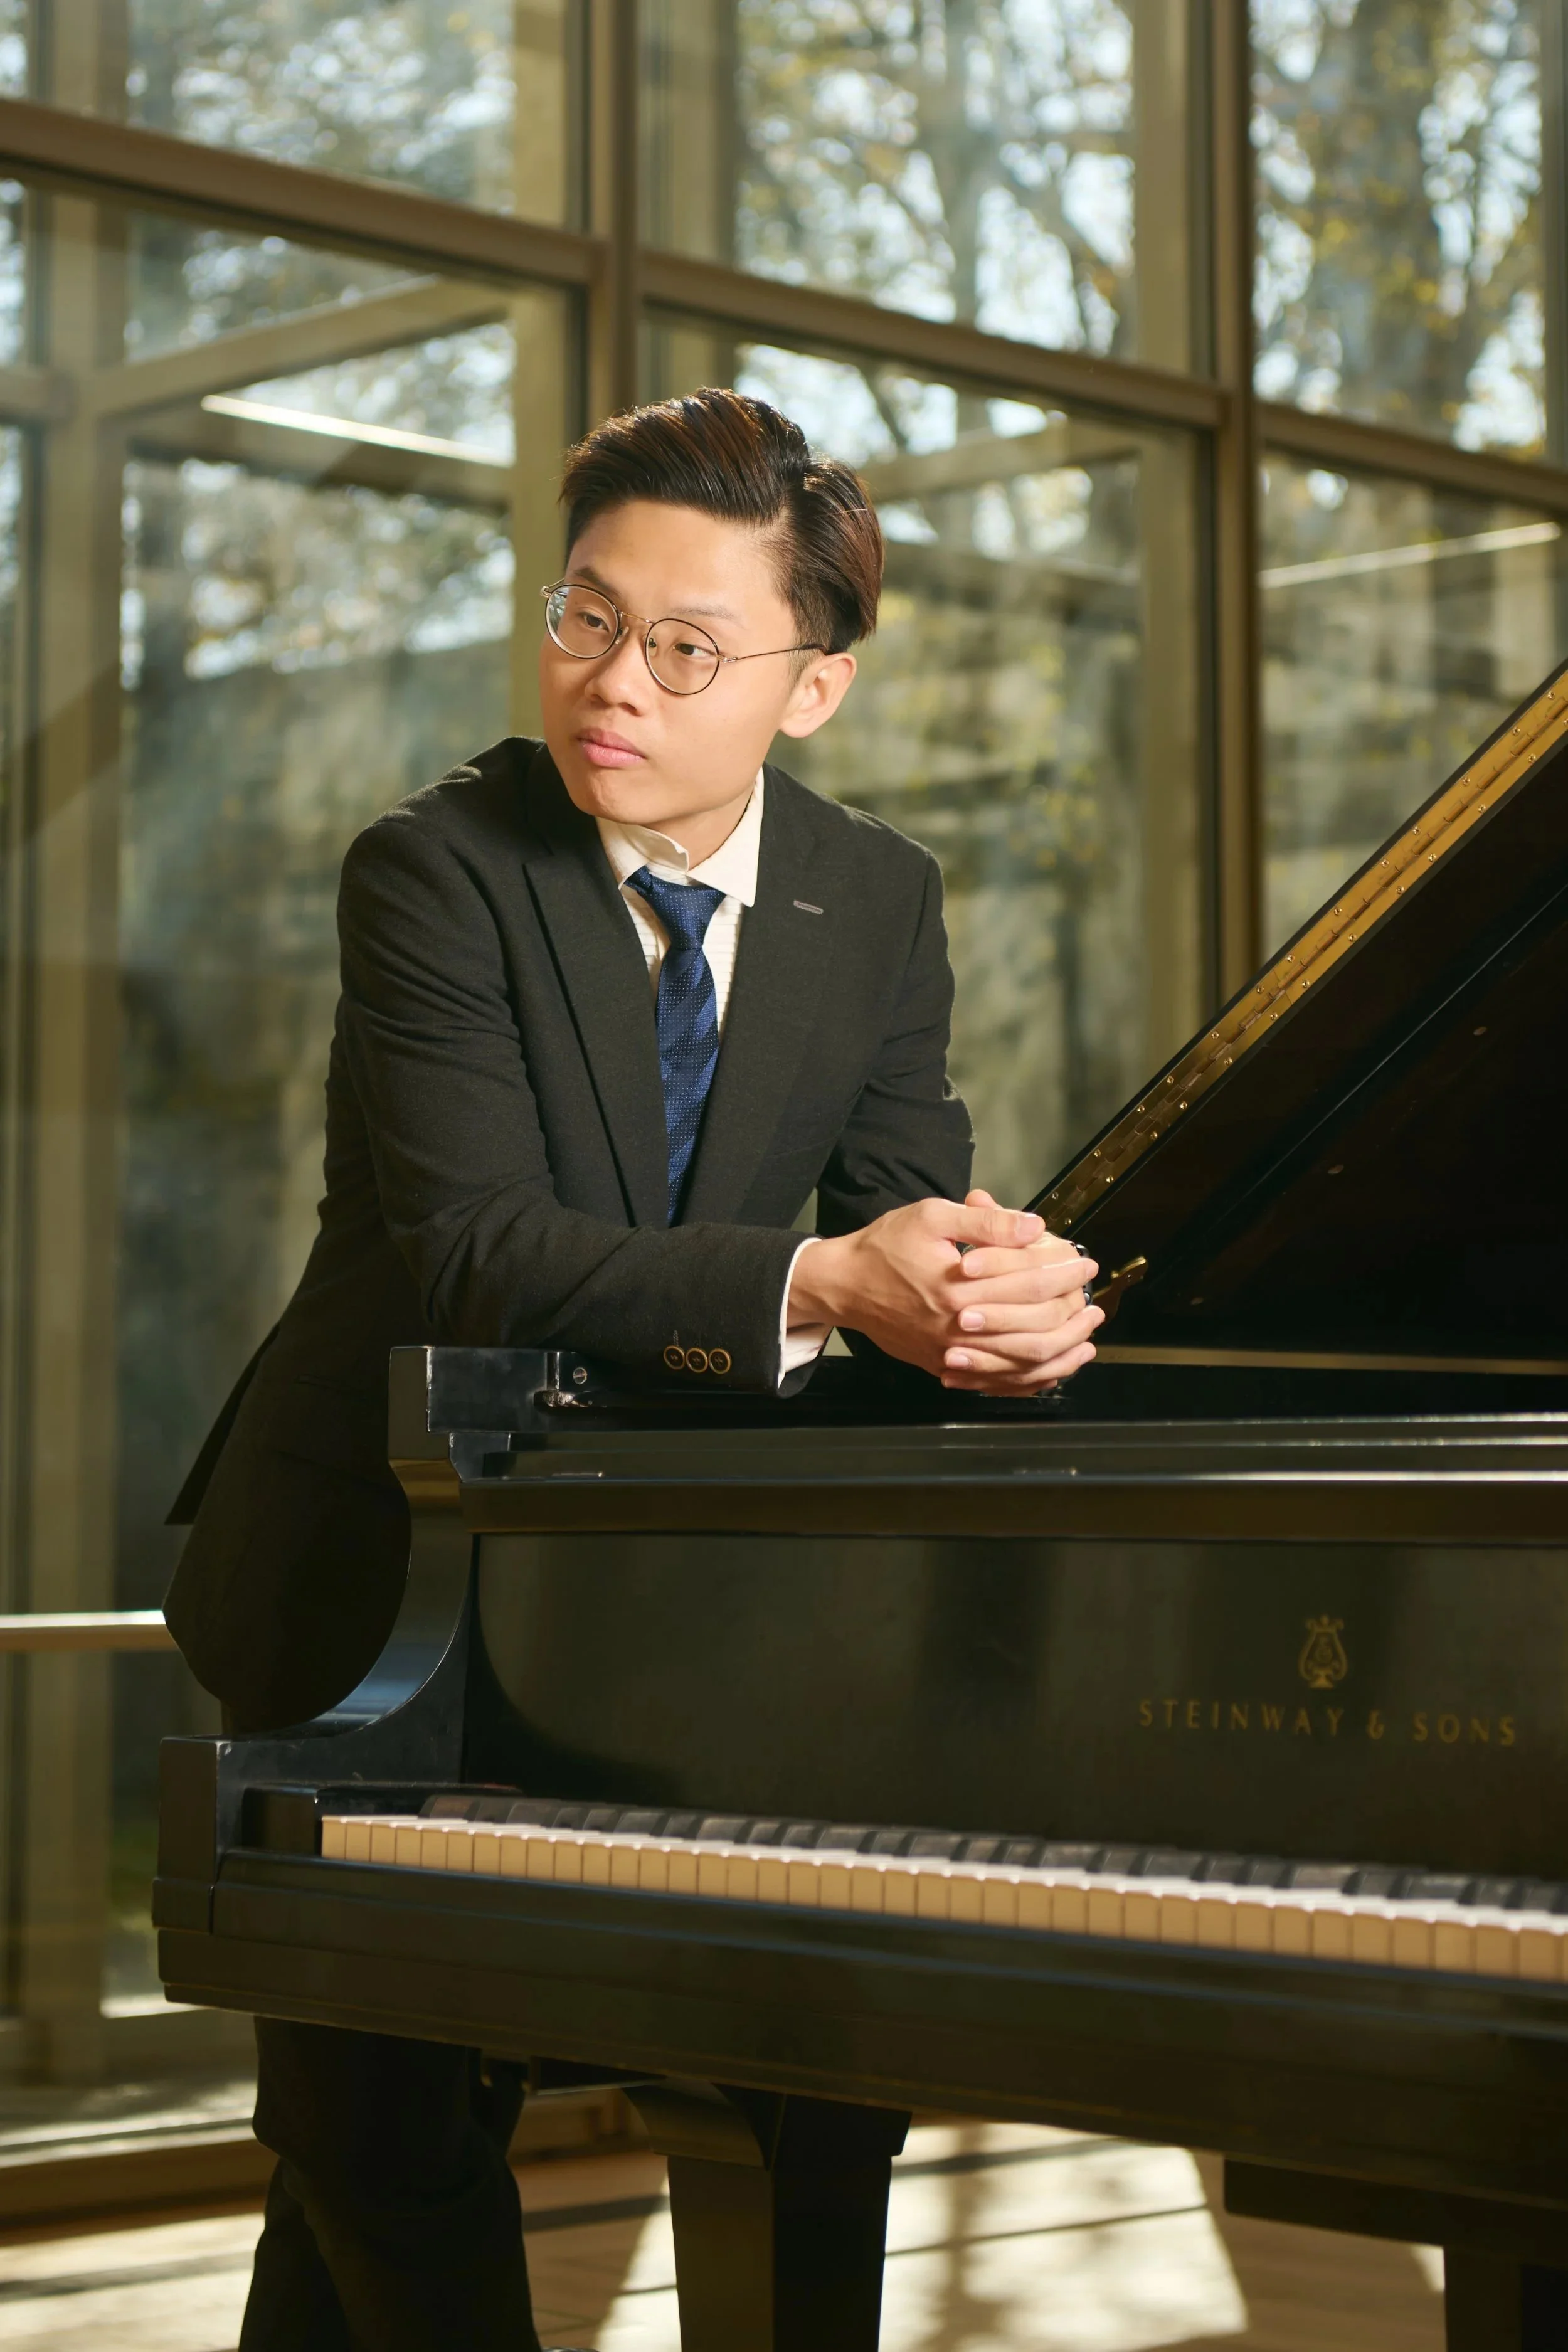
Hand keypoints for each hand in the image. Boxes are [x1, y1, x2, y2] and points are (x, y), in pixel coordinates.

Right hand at [787, 1191, 1101, 1393]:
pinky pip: (996, 1384)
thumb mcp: (932, 1216)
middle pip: (1033, 1327)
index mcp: (958, 1287)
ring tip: (1086, 1339)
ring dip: (1060, 1352)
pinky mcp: (943, 1367)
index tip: (1084, 1261)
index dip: (1064, 1270)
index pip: (1030, 1282)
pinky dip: (1029, 1380)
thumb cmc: (885, 1247)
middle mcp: (957, 1328)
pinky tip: (1051, 1371)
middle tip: (1092, 1301)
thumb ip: (984, 1222)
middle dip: (1070, 1312)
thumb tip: (1033, 1226)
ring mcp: (950, 1354)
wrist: (844, 1286)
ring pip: (1020, 1364)